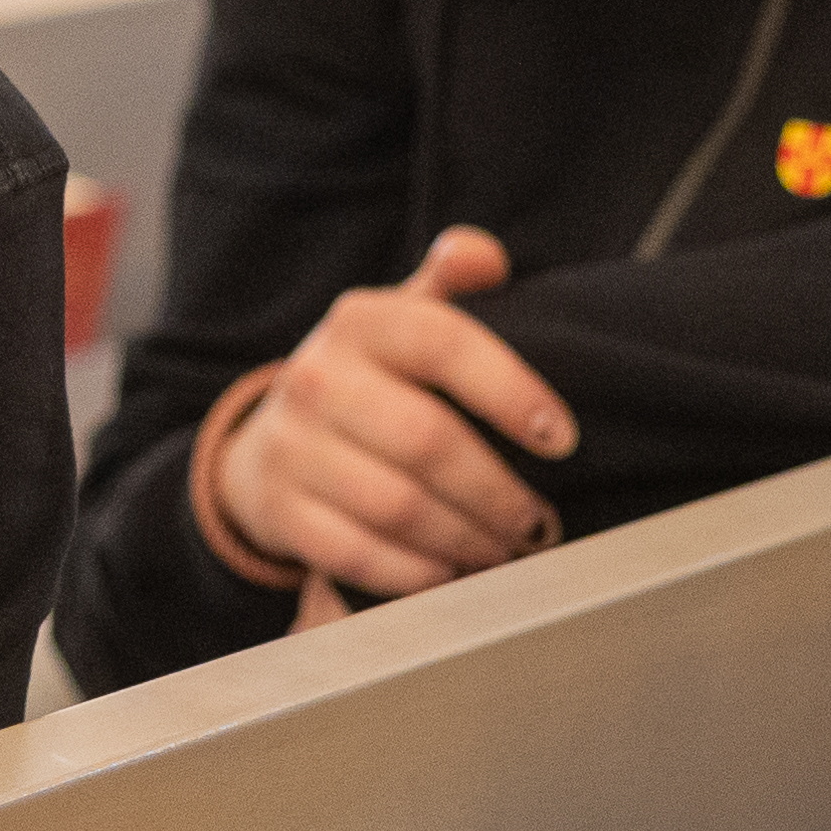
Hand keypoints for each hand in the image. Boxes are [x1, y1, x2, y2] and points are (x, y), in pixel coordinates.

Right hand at [202, 228, 575, 600]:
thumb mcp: (401, 322)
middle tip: (541, 524)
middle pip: (427, 441)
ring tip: (506, 553)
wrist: (268, 446)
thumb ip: (450, 286)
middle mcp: (317, 378)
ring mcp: (290, 447)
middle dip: (498, 493)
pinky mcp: (278, 510)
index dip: (510, 390)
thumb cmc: (367, 382)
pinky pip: (357, 553)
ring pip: (397, 506)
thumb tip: (484, 256)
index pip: (444, 343)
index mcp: (361, 322)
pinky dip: (415, 574)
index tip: (562, 438)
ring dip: (466, 540)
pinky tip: (451, 574)